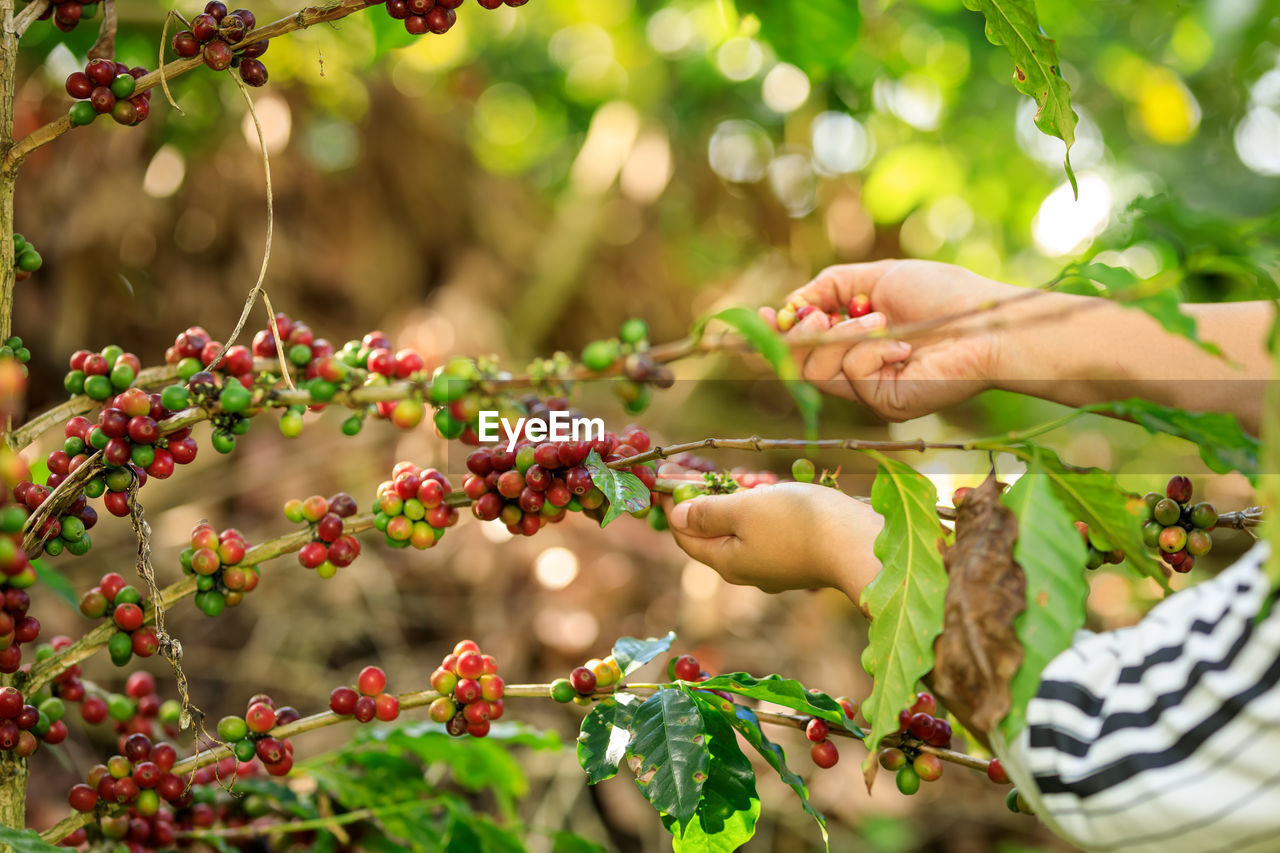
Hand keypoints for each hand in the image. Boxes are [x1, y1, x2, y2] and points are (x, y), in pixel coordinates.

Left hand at [662, 483, 881, 596]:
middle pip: (713, 531)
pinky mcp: (798, 556)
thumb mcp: (744, 510)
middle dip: (710, 499)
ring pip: (743, 528)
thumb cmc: (798, 524)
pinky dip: (764, 509)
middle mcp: (747, 569)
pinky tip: (775, 492)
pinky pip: (768, 530)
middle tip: (717, 472)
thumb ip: (707, 513)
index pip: (684, 536)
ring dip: (740, 500)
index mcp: (726, 562)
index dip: (673, 505)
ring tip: (752, 478)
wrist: (861, 544)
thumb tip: (675, 517)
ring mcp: (774, 565)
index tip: (669, 475)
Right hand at [762, 259, 1026, 420]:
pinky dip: (871, 350)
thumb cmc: (946, 297)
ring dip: (840, 336)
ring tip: (878, 318)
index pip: (799, 345)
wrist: (988, 325)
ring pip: (816, 370)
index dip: (776, 333)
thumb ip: (830, 285)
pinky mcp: (882, 403)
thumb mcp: (879, 277)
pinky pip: (850, 374)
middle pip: (796, 362)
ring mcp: (868, 389)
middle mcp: (856, 368)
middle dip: (800, 335)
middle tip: (816, 315)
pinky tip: (904, 345)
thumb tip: (790, 303)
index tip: (763, 316)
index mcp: (853, 339)